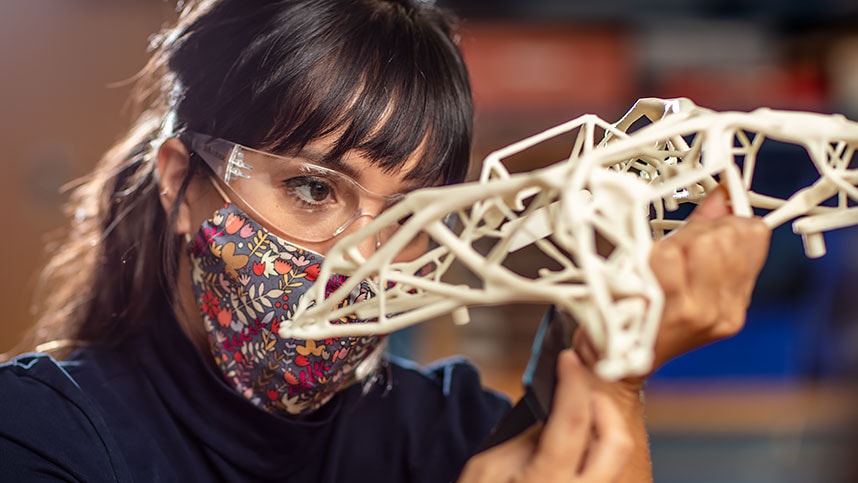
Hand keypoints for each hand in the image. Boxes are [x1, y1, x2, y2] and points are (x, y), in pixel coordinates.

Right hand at [459, 350, 632, 482]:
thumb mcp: (488, 468)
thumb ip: (524, 436)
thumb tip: (553, 405)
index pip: (573, 420)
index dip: (573, 382)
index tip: (569, 359)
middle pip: (616, 441)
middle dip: (604, 406)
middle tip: (581, 391)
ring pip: (617, 458)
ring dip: (601, 429)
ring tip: (573, 419)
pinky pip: (606, 474)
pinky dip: (595, 452)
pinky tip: (574, 448)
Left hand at [646, 187, 770, 371]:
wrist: (608, 367)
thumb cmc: (639, 321)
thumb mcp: (681, 279)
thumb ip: (702, 235)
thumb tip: (720, 199)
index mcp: (731, 303)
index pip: (753, 236)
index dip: (725, 219)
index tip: (703, 223)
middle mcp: (719, 310)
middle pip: (727, 236)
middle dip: (698, 228)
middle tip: (673, 243)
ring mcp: (694, 311)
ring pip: (700, 243)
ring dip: (673, 240)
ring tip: (655, 258)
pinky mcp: (666, 308)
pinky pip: (667, 257)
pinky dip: (649, 254)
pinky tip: (640, 268)